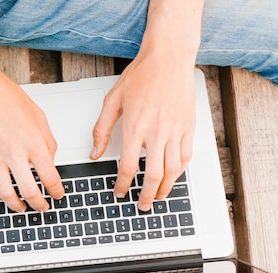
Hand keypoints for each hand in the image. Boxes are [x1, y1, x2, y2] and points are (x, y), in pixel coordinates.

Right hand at [0, 70, 64, 211]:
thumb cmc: (6, 98)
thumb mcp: (38, 117)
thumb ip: (47, 142)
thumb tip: (50, 161)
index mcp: (32, 142)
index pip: (49, 176)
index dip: (57, 191)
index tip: (58, 194)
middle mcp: (13, 152)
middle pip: (29, 191)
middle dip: (39, 205)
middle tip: (43, 207)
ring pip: (6, 194)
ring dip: (17, 206)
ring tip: (22, 207)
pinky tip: (2, 196)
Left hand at [90, 53, 195, 211]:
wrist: (168, 57)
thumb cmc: (141, 76)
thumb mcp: (112, 102)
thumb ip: (101, 130)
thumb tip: (94, 153)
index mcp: (135, 127)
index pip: (129, 166)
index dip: (123, 184)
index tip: (119, 192)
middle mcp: (157, 131)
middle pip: (153, 174)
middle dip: (146, 194)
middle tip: (141, 205)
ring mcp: (176, 130)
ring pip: (173, 169)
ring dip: (165, 187)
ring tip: (158, 197)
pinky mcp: (188, 126)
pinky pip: (186, 155)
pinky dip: (180, 170)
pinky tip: (173, 176)